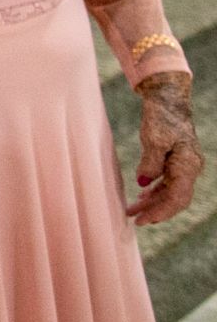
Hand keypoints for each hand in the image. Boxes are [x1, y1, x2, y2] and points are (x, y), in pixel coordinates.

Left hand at [130, 72, 202, 225]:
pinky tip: (142, 198)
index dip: (160, 212)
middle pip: (175, 199)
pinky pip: (168, 183)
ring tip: (131, 211)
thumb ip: (150, 163)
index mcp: (187, 165)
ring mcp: (185, 165)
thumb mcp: (153, 139)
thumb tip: (143, 184)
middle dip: (156, 211)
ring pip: (171, 192)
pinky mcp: (177, 161)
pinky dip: (155, 192)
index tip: (142, 220)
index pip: (177, 198)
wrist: (167, 100)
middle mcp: (190, 168)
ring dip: (152, 203)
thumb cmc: (161, 117)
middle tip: (135, 220)